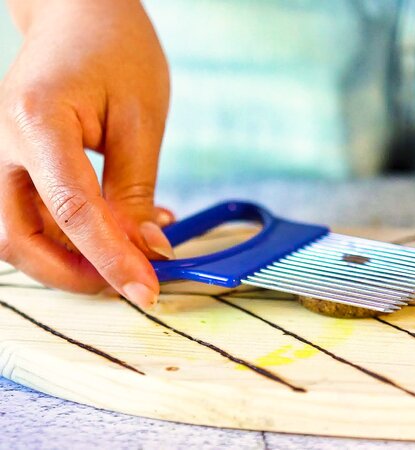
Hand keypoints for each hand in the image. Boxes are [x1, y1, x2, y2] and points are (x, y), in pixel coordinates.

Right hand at [0, 0, 172, 306]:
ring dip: (68, 260)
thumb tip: (147, 249)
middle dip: (73, 274)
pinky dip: (69, 235)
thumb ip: (137, 189)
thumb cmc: (115, 50)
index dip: (111, 259)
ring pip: (14, 233)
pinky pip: (29, 213)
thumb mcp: (141, 118)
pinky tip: (118, 230)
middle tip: (131, 283)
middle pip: (17, 237)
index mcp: (35, 121)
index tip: (147, 290)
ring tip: (129, 257)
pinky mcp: (9, 160)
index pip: (71, 211)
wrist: (79, 11)